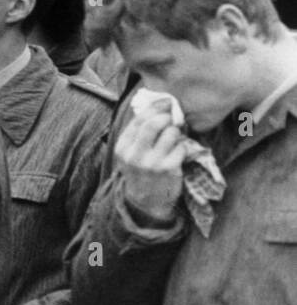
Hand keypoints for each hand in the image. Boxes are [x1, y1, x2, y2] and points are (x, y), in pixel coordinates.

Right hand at [115, 99, 185, 224]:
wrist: (146, 202)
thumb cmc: (140, 173)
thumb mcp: (129, 154)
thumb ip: (137, 134)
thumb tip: (154, 108)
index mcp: (122, 147)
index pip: (138, 120)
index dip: (154, 108)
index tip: (164, 102)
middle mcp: (135, 154)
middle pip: (153, 124)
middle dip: (166, 117)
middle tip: (173, 117)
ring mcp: (152, 163)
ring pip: (170, 134)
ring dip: (176, 132)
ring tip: (175, 136)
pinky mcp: (169, 169)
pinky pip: (180, 148)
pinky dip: (182, 146)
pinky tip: (178, 151)